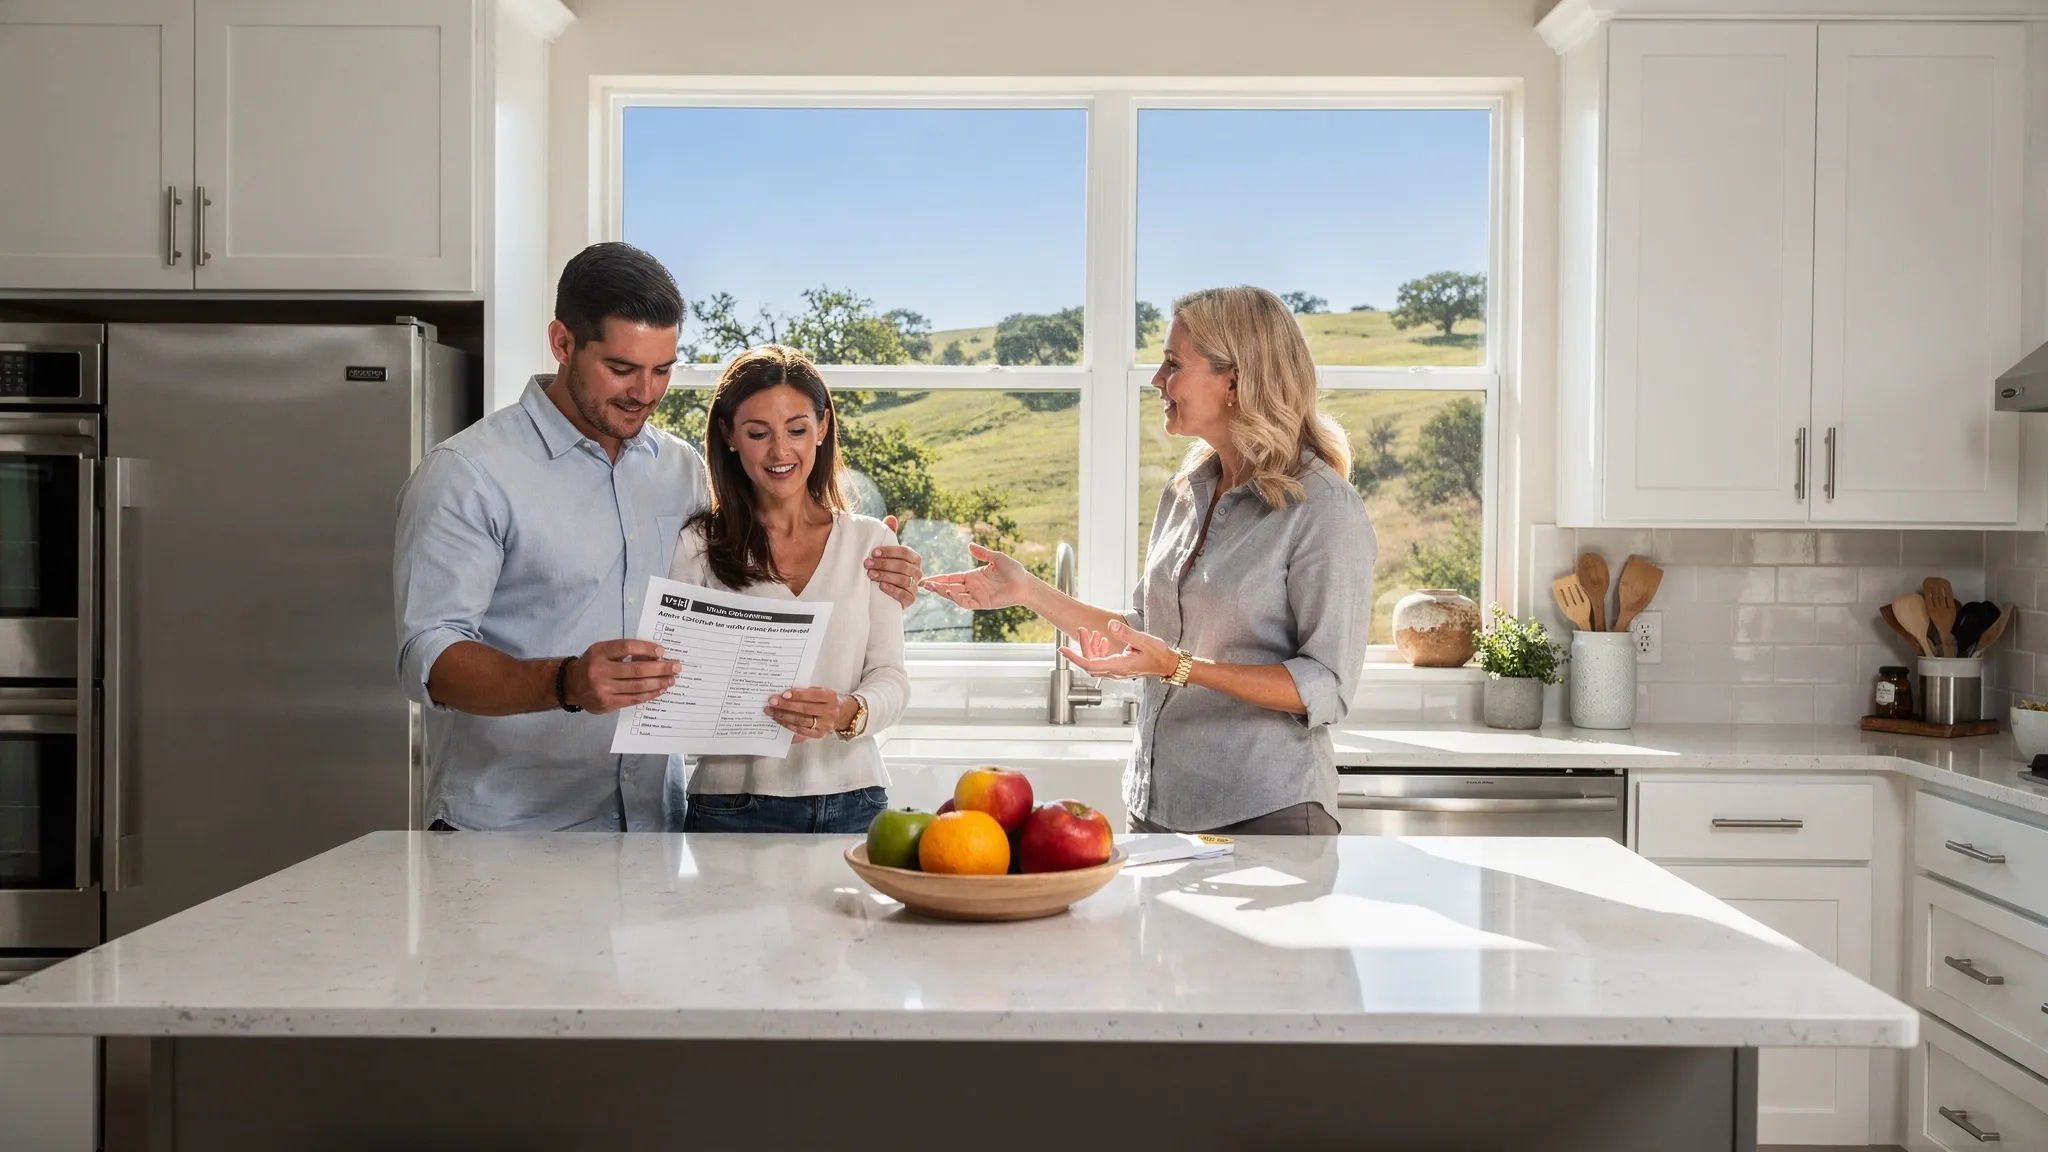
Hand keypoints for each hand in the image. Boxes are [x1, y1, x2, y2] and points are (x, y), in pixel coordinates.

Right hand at [566, 639, 678, 713]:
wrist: (571, 685)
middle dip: (660, 668)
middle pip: (636, 669)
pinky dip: (649, 694)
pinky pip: (633, 699)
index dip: (647, 648)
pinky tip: (660, 690)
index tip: (662, 651)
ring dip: (658, 682)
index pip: (627, 647)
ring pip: (637, 686)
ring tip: (671, 679)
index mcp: (599, 651)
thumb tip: (654, 656)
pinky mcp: (607, 703)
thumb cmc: (593, 664)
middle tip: (676, 667)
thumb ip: (624, 652)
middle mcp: (599, 670)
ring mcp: (602, 689)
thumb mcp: (603, 651)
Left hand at [765, 687, 851, 742]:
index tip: (784, 693)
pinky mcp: (819, 734)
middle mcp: (829, 712)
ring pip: (801, 721)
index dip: (798, 695)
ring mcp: (825, 725)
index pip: (813, 695)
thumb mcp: (822, 691)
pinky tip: (779, 722)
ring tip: (772, 712)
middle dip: (786, 705)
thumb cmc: (828, 700)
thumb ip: (808, 692)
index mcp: (830, 697)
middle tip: (772, 702)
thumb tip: (785, 695)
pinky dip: (789, 727)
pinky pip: (801, 732)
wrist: (843, 713)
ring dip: (784, 717)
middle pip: (805, 709)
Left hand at [864, 536, 924, 607]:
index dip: (889, 551)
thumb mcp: (888, 552)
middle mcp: (917, 572)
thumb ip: (890, 535)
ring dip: (884, 576)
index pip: (904, 552)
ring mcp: (915, 586)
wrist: (885, 593)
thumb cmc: (887, 568)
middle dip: (883, 564)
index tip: (873, 552)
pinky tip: (881, 586)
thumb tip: (891, 518)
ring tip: (870, 574)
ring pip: (902, 579)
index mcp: (914, 558)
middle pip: (902, 566)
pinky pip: (904, 595)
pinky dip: (892, 590)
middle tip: (867, 563)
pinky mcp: (911, 599)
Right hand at [918, 543, 1032, 610]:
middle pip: (949, 587)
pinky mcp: (982, 603)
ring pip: (955, 596)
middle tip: (921, 584)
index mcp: (972, 576)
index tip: (924, 579)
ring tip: (933, 587)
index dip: (938, 579)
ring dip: (943, 592)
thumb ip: (982, 553)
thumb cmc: (1013, 570)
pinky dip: (957, 599)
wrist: (1025, 583)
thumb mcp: (996, 558)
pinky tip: (950, 592)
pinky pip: (966, 603)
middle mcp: (972, 587)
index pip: (951, 578)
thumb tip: (969, 545)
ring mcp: (976, 596)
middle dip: (935, 586)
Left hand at [1058, 619, 1179, 680]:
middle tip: (1083, 630)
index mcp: (1119, 666)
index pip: (1089, 664)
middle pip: (1089, 662)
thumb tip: (1110, 625)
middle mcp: (1115, 671)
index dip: (1074, 657)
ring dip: (1090, 648)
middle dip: (1082, 646)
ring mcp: (1116, 671)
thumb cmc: (1158, 654)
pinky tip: (1103, 640)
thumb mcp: (1143, 640)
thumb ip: (1126, 633)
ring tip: (1093, 633)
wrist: (1167, 664)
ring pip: (1095, 662)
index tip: (1062, 649)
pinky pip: (1102, 662)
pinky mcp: (1119, 668)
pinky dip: (1098, 650)